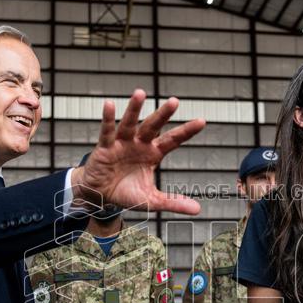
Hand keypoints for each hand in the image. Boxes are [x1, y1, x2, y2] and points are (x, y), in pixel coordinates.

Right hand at [71, 90, 205, 214]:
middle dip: (163, 114)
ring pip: (129, 123)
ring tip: (140, 93)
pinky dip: (108, 119)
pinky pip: (107, 131)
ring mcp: (122, 143)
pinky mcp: (105, 147)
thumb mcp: (152, 200)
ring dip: (134, 109)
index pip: (173, 140)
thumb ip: (173, 202)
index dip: (186, 131)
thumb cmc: (127, 193)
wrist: (101, 197)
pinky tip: (109, 104)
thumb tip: (197, 210)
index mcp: (153, 154)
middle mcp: (139, 144)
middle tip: (175, 101)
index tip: (202, 121)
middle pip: (153, 126)